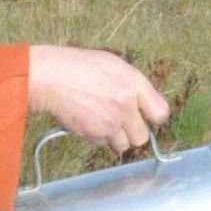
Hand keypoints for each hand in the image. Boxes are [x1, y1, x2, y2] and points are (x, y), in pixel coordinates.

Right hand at [26, 47, 170, 152]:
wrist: (50, 77)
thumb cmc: (78, 67)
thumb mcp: (113, 65)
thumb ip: (132, 86)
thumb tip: (143, 104)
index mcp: (134, 83)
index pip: (161, 113)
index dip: (153, 119)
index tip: (146, 119)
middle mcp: (126, 104)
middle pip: (142, 137)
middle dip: (132, 133)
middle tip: (120, 123)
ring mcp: (111, 121)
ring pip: (123, 145)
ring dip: (114, 137)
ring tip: (101, 121)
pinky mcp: (96, 133)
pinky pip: (103, 144)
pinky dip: (97, 137)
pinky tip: (87, 121)